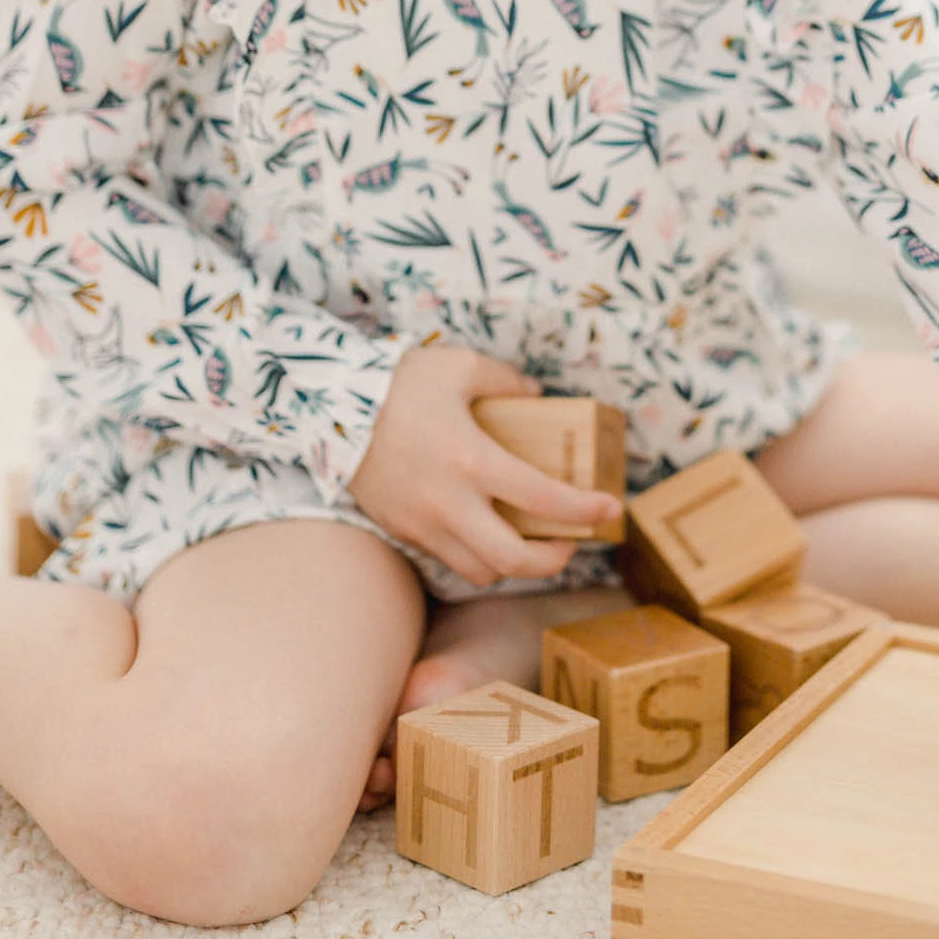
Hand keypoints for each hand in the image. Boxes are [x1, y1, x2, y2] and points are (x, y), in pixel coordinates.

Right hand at [347, 346, 620, 588]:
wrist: (327, 408)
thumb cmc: (398, 383)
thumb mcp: (460, 367)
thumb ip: (505, 381)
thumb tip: (535, 394)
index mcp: (473, 461)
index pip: (544, 500)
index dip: (584, 511)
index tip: (611, 510)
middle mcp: (450, 503)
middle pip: (515, 561)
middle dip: (554, 560)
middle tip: (570, 542)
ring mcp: (423, 524)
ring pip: (481, 571)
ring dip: (513, 564)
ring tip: (529, 542)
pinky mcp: (402, 531)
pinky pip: (449, 558)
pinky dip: (476, 555)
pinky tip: (485, 531)